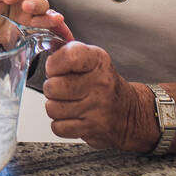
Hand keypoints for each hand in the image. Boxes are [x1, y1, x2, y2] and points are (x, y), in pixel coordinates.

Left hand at [41, 42, 156, 150]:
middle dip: (51, 89)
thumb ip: (66, 51)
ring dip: (55, 107)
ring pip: (52, 108)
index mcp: (98, 60)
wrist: (128, 111)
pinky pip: (58, 127)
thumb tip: (47, 47)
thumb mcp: (90, 59)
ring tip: (68, 103)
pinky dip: (61, 124)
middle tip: (62, 89)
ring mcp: (97, 107)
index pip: (68, 57)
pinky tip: (72, 117)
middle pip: (52, 87)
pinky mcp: (93, 127)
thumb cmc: (103, 84)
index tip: (55, 69)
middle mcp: (100, 83)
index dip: (53, 65)